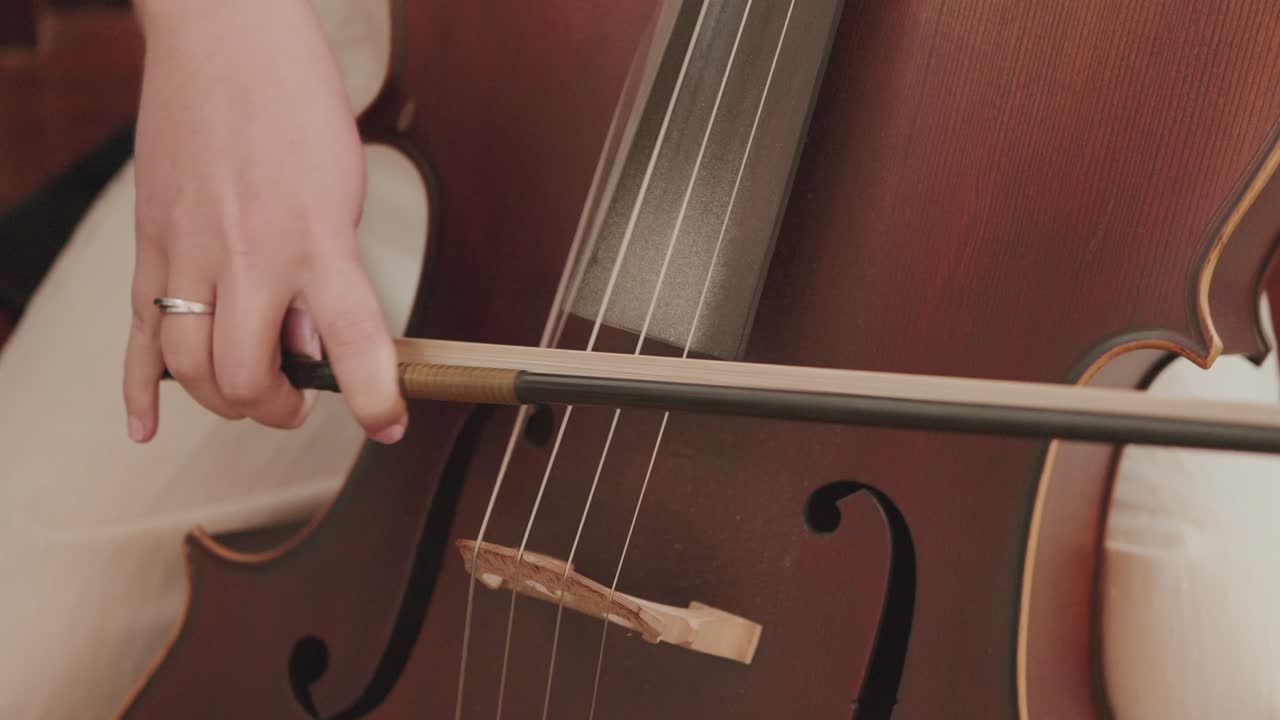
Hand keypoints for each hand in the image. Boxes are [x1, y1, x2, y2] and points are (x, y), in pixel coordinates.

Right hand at [124, 0, 406, 443]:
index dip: (373, 398)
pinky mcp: (150, 242)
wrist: (224, 39)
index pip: (353, 342)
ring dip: (221, 399)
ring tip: (251, 391)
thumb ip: (330, 275)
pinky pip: (135, 330)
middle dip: (276, 407)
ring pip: (188, 366)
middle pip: (244, 377)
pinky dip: (138, 386)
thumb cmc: (294, 103)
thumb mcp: (343, 193)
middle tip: (298, 399)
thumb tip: (311, 344)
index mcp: (315, 238)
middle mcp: (248, 254)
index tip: (386, 423)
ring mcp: (189, 252)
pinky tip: (146, 423)